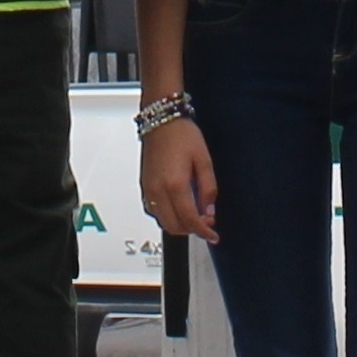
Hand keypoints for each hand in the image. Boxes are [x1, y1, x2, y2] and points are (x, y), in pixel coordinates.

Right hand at [140, 115, 217, 240]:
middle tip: (206, 223)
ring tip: (194, 215)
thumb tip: (209, 211)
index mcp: (175, 184)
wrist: (161, 121)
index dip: (203, 232)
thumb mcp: (204, 161)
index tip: (213, 236)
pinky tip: (179, 208)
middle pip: (174, 226)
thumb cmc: (182, 135)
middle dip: (192, 230)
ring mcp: (148, 189)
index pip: (189, 220)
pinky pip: (154, 211)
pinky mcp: (144, 186)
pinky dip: (167, 216)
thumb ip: (208, 189)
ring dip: (179, 224)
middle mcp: (158, 190)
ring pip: (163, 222)